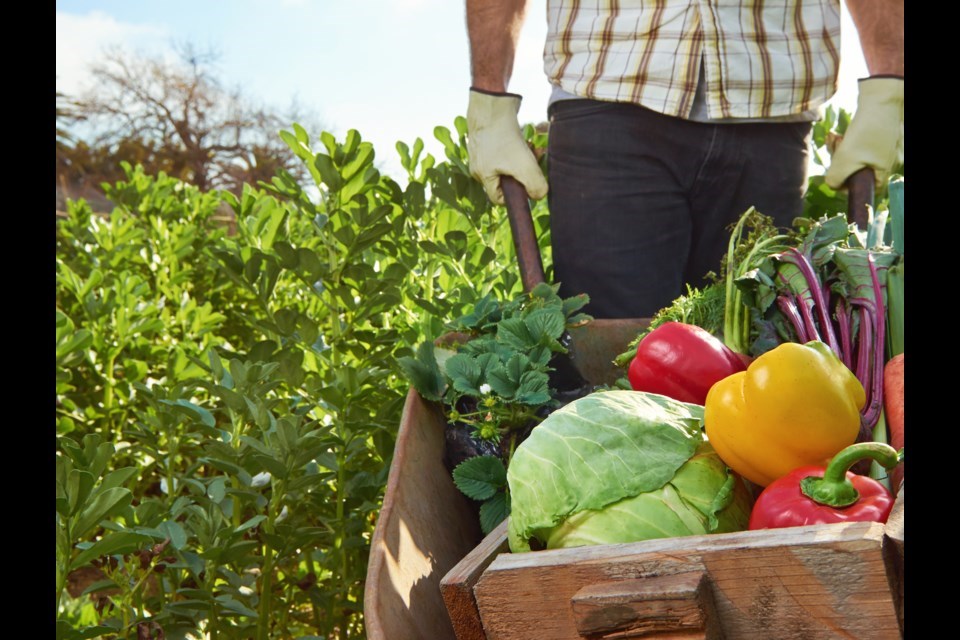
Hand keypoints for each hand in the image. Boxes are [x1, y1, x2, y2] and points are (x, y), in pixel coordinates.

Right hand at [466, 89, 547, 204]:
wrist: (493, 102)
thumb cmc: (504, 136)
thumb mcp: (524, 166)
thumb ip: (535, 186)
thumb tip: (539, 195)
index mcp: (482, 176)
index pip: (498, 198)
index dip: (516, 196)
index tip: (529, 183)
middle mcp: (479, 165)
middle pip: (506, 179)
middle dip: (524, 172)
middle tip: (535, 161)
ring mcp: (483, 150)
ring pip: (509, 163)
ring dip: (524, 158)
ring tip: (533, 147)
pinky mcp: (490, 137)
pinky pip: (506, 148)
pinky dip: (518, 146)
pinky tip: (526, 138)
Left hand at [824, 77, 902, 189]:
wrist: (881, 97)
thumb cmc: (866, 131)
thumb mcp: (845, 159)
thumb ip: (836, 179)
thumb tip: (832, 185)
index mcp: (884, 170)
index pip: (868, 189)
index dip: (849, 186)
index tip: (836, 175)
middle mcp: (886, 160)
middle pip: (857, 171)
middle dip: (840, 162)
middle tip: (833, 148)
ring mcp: (882, 147)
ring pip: (854, 156)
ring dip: (839, 150)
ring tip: (833, 138)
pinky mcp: (876, 135)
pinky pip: (857, 145)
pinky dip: (845, 141)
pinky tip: (835, 134)